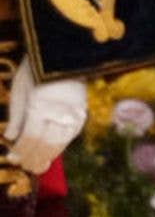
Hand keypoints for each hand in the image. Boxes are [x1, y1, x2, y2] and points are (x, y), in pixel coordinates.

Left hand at [5, 59, 87, 174]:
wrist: (65, 51)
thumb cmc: (37, 67)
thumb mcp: (20, 89)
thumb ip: (16, 116)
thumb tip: (10, 138)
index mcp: (40, 106)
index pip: (30, 139)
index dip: (20, 151)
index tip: (11, 157)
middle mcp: (59, 112)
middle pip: (45, 145)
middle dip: (33, 158)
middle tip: (24, 165)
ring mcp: (74, 113)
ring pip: (60, 144)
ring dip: (48, 156)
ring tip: (37, 165)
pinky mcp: (83, 111)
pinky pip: (71, 136)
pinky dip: (61, 146)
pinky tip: (53, 151)